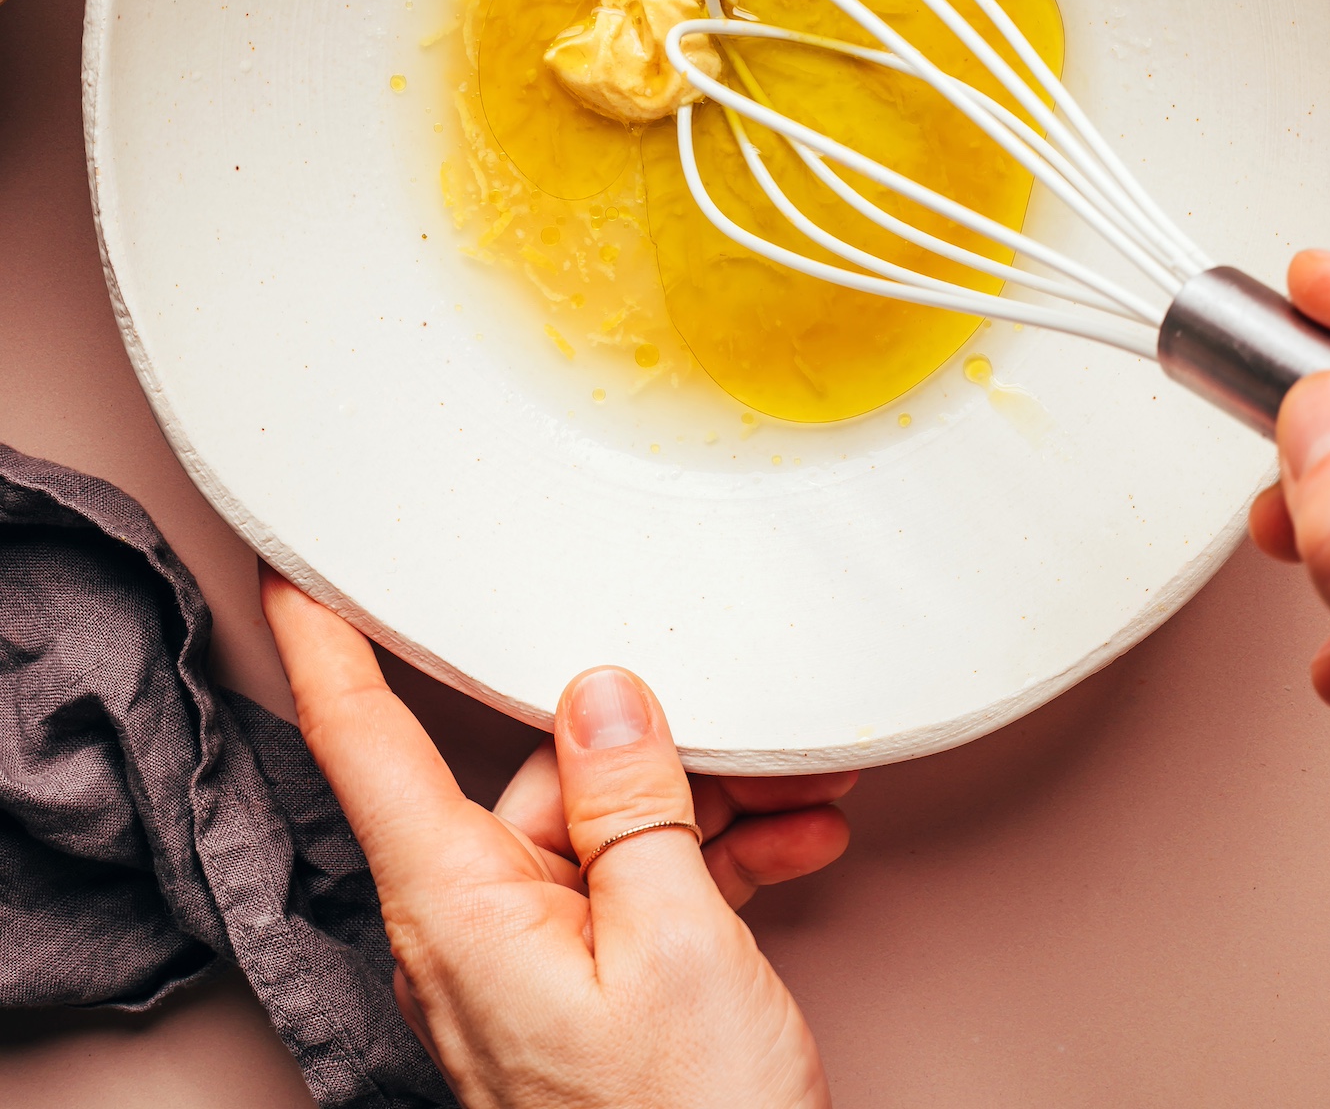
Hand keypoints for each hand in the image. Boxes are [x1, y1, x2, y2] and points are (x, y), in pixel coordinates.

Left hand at [261, 568, 853, 1107]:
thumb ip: (632, 806)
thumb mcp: (678, 946)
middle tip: (742, 722)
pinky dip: (710, 864)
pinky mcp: (575, 996)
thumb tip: (601, 695)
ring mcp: (523, 967)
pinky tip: (789, 847)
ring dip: (704, 805)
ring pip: (595, 832)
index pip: (364, 744)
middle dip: (644, 739)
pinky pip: (628, 894)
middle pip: (531, 777)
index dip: (323, 645)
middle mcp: (471, 932)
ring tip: (799, 796)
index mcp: (458, 908)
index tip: (294, 569)